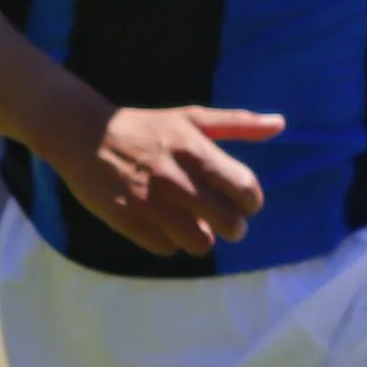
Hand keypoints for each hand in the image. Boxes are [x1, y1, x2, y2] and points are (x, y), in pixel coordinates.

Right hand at [44, 105, 285, 257]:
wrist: (86, 135)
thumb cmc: (147, 126)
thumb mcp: (192, 118)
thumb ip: (237, 124)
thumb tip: (280, 124)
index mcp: (195, 150)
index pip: (244, 188)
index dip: (252, 202)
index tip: (246, 203)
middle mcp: (176, 178)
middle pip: (228, 223)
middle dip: (234, 226)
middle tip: (227, 222)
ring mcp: (150, 202)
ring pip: (199, 243)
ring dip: (203, 238)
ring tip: (196, 226)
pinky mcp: (126, 220)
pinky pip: (166, 248)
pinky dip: (171, 242)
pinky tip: (167, 227)